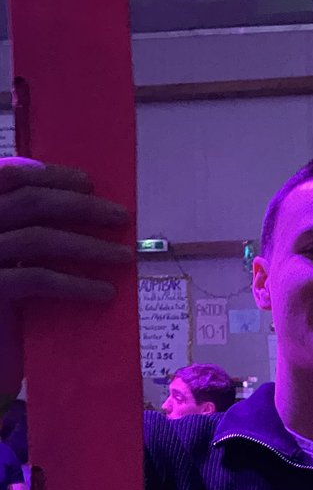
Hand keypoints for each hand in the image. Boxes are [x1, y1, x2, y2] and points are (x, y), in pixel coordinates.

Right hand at [0, 158, 131, 395]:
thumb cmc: (2, 314)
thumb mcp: (11, 261)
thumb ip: (29, 231)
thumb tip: (84, 205)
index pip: (7, 177)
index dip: (49, 175)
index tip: (88, 182)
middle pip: (28, 202)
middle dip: (80, 206)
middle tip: (121, 216)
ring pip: (38, 238)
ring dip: (88, 245)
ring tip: (124, 256)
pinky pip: (38, 279)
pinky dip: (77, 283)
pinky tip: (106, 292)